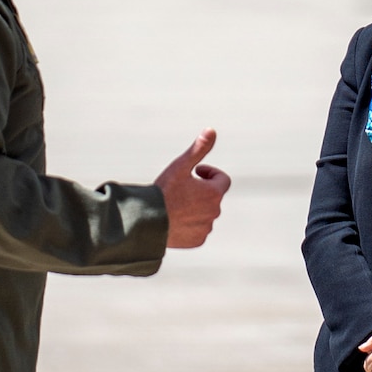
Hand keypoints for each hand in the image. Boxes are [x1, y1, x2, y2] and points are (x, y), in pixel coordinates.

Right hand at [154, 128, 230, 247]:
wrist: (149, 222)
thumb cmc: (164, 191)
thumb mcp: (181, 166)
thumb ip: (198, 149)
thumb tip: (212, 130)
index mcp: (214, 193)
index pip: (223, 180)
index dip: (210, 174)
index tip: (196, 172)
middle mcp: (214, 212)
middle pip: (213, 197)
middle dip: (201, 191)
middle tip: (181, 188)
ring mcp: (206, 228)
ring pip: (205, 214)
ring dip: (195, 208)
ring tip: (175, 205)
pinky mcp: (197, 240)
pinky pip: (198, 230)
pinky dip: (190, 224)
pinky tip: (174, 220)